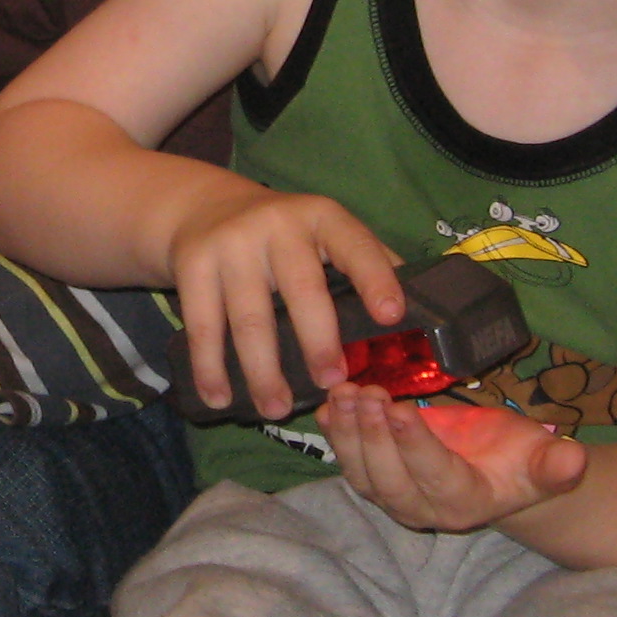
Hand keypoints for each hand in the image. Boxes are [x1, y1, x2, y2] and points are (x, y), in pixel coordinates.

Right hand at [165, 187, 403, 419]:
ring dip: (262, 370)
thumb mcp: (326, 233)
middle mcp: (278, 224)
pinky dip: (210, 367)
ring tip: (275, 409)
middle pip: (301, 290)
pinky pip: (202, 325)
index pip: (356, 246)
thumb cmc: (285, 235)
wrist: (203, 207)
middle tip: (330, 382)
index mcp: (323, 217)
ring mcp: (232, 244)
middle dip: (318, 340)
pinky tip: (220, 397)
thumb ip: (367, 264)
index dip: (375, 279)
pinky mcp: (193, 264)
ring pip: (249, 318)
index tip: (391, 316)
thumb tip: (422, 315)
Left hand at [322, 387, 588, 532]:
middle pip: (388, 480)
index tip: (400, 407)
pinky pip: (348, 461)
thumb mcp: (544, 460)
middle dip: (372, 436)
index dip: (415, 445)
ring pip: (361, 473)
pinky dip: (335, 434)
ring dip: (347, 433)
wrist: (498, 473)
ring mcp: (394, 498)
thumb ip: (555, 465)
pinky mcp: (374, 480)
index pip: (436, 476)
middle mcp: (423, 509)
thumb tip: (574, 460)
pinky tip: (327, 405)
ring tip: (343, 392)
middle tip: (364, 393)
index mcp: (466, 504)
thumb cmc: (521, 461)